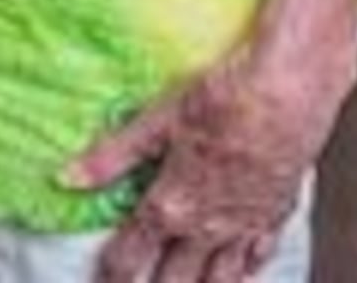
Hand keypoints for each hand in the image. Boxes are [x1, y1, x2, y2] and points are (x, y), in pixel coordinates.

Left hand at [61, 45, 344, 282]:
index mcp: (171, 206)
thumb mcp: (158, 121)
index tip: (102, 279)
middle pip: (174, 279)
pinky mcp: (275, 215)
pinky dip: (244, 271)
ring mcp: (244, 226)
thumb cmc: (224, 99)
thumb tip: (67, 177)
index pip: (130, 255)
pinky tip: (239, 274)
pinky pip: (258, 257)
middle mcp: (207, 227)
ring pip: (219, 278)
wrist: (289, 93)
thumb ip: (113, 155)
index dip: (112, 273)